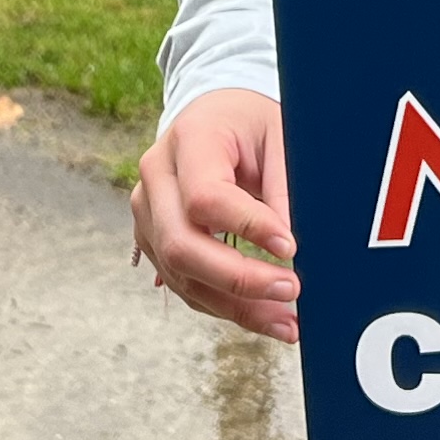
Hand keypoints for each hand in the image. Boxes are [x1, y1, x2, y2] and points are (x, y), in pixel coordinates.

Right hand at [134, 86, 301, 343]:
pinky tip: (265, 318)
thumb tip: (290, 250)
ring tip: (287, 323)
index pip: (206, 196)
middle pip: (182, 244)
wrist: (215, 116)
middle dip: (238, 279)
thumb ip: (283, 188)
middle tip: (291, 289)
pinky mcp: (154, 241)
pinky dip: (226, 307)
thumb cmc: (252, 124)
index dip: (248, 227)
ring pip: (182, 275)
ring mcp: (148, 213)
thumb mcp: (280, 135)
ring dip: (236, 307)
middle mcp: (156, 178)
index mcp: (189, 138)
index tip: (291, 247)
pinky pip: (185, 284)